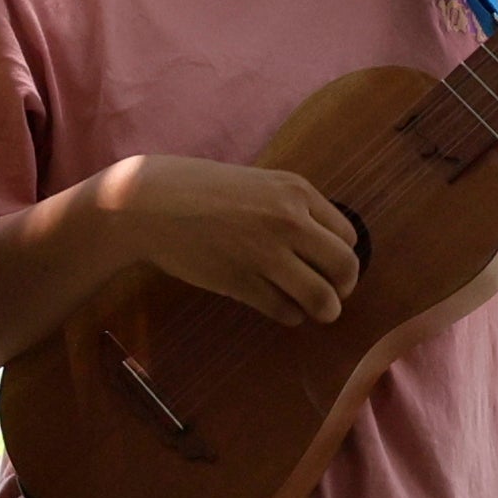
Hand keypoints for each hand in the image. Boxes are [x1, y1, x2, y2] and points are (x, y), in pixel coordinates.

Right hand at [101, 155, 361, 323]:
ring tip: (314, 309)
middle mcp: (289, 221)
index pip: (347, 235)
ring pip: (321, 297)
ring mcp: (265, 254)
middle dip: (343, 287)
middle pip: (345, 268)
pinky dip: (290, 315)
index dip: (342, 255)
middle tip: (331, 293)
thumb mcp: (258, 183)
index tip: (330, 265)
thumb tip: (323, 243)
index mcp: (296, 191)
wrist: (150, 204)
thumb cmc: (200, 189)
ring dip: (324, 309)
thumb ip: (292, 207)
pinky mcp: (241, 282)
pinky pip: (285, 310)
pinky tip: (281, 307)